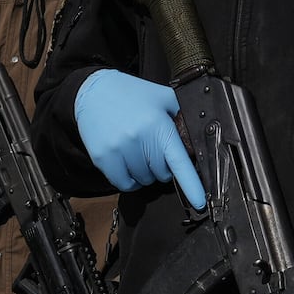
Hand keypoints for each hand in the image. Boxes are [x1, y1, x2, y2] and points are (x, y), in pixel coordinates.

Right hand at [72, 71, 205, 208]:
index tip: (199, 202)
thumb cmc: (132, 94)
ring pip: (143, 180)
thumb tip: (198, 136)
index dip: (191, 185)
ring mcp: (118, 150)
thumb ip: (182, 115)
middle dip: (162, 166)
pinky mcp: (103, 158)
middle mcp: (138, 139)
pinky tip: (129, 164)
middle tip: (154, 149)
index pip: (178, 161)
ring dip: (145, 173)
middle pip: (162, 174)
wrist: (94, 91)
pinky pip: (123, 183)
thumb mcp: (163, 97)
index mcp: (157, 125)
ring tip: (139, 152)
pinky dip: (130, 179)